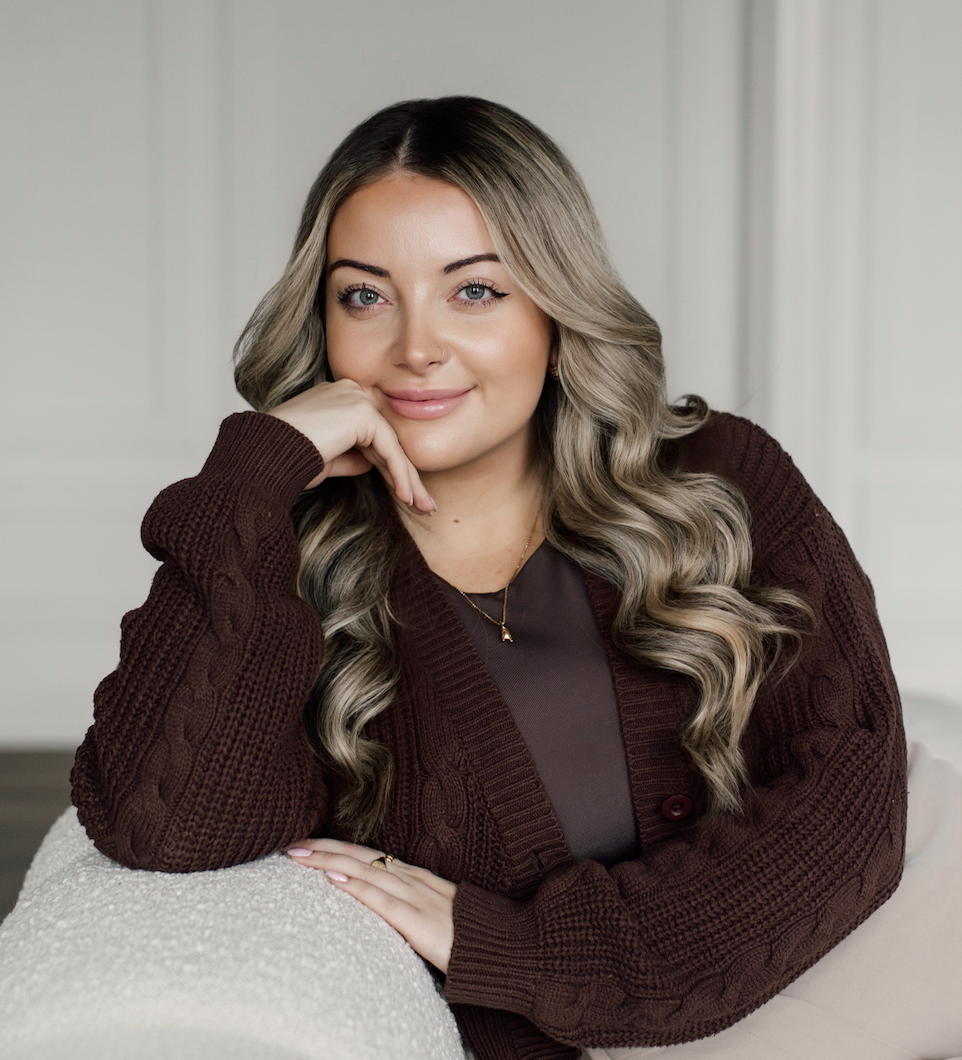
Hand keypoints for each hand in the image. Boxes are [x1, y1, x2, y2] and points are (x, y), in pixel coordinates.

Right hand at [268, 380, 434, 511]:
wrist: (265, 456)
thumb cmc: (286, 461)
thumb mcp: (328, 460)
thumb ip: (354, 457)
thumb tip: (376, 465)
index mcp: (338, 398)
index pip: (373, 435)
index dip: (391, 466)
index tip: (407, 494)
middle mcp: (349, 391)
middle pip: (387, 439)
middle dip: (407, 475)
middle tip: (425, 504)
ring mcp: (355, 397)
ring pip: (392, 445)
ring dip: (409, 480)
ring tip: (423, 507)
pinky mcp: (361, 411)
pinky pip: (388, 448)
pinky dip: (400, 474)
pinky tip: (407, 497)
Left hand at [284, 838, 455, 973]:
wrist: (502, 945)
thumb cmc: (468, 933)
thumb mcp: (433, 911)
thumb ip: (408, 904)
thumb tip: (380, 906)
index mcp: (414, 877)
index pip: (366, 856)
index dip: (335, 847)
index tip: (307, 844)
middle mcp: (410, 879)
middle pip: (358, 857)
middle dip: (323, 849)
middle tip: (289, 843)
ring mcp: (414, 896)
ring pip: (363, 870)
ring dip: (327, 861)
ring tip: (299, 856)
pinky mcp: (417, 920)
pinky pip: (381, 900)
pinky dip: (355, 886)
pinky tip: (333, 879)